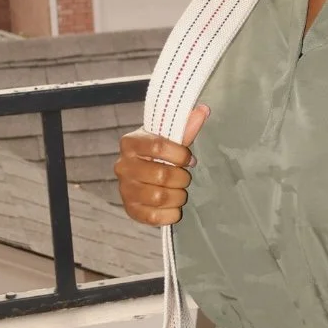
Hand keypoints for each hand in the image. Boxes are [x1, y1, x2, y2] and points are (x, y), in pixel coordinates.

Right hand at [114, 105, 208, 225]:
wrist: (144, 172)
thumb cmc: (160, 152)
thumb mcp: (170, 137)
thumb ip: (186, 127)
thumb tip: (204, 110)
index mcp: (130, 143)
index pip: (158, 146)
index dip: (180, 154)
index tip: (190, 158)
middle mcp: (123, 166)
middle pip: (161, 175)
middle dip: (181, 177)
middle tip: (185, 177)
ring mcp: (125, 189)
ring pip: (159, 197)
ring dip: (178, 195)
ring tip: (181, 191)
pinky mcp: (130, 209)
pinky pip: (153, 217)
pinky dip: (170, 213)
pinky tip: (174, 206)